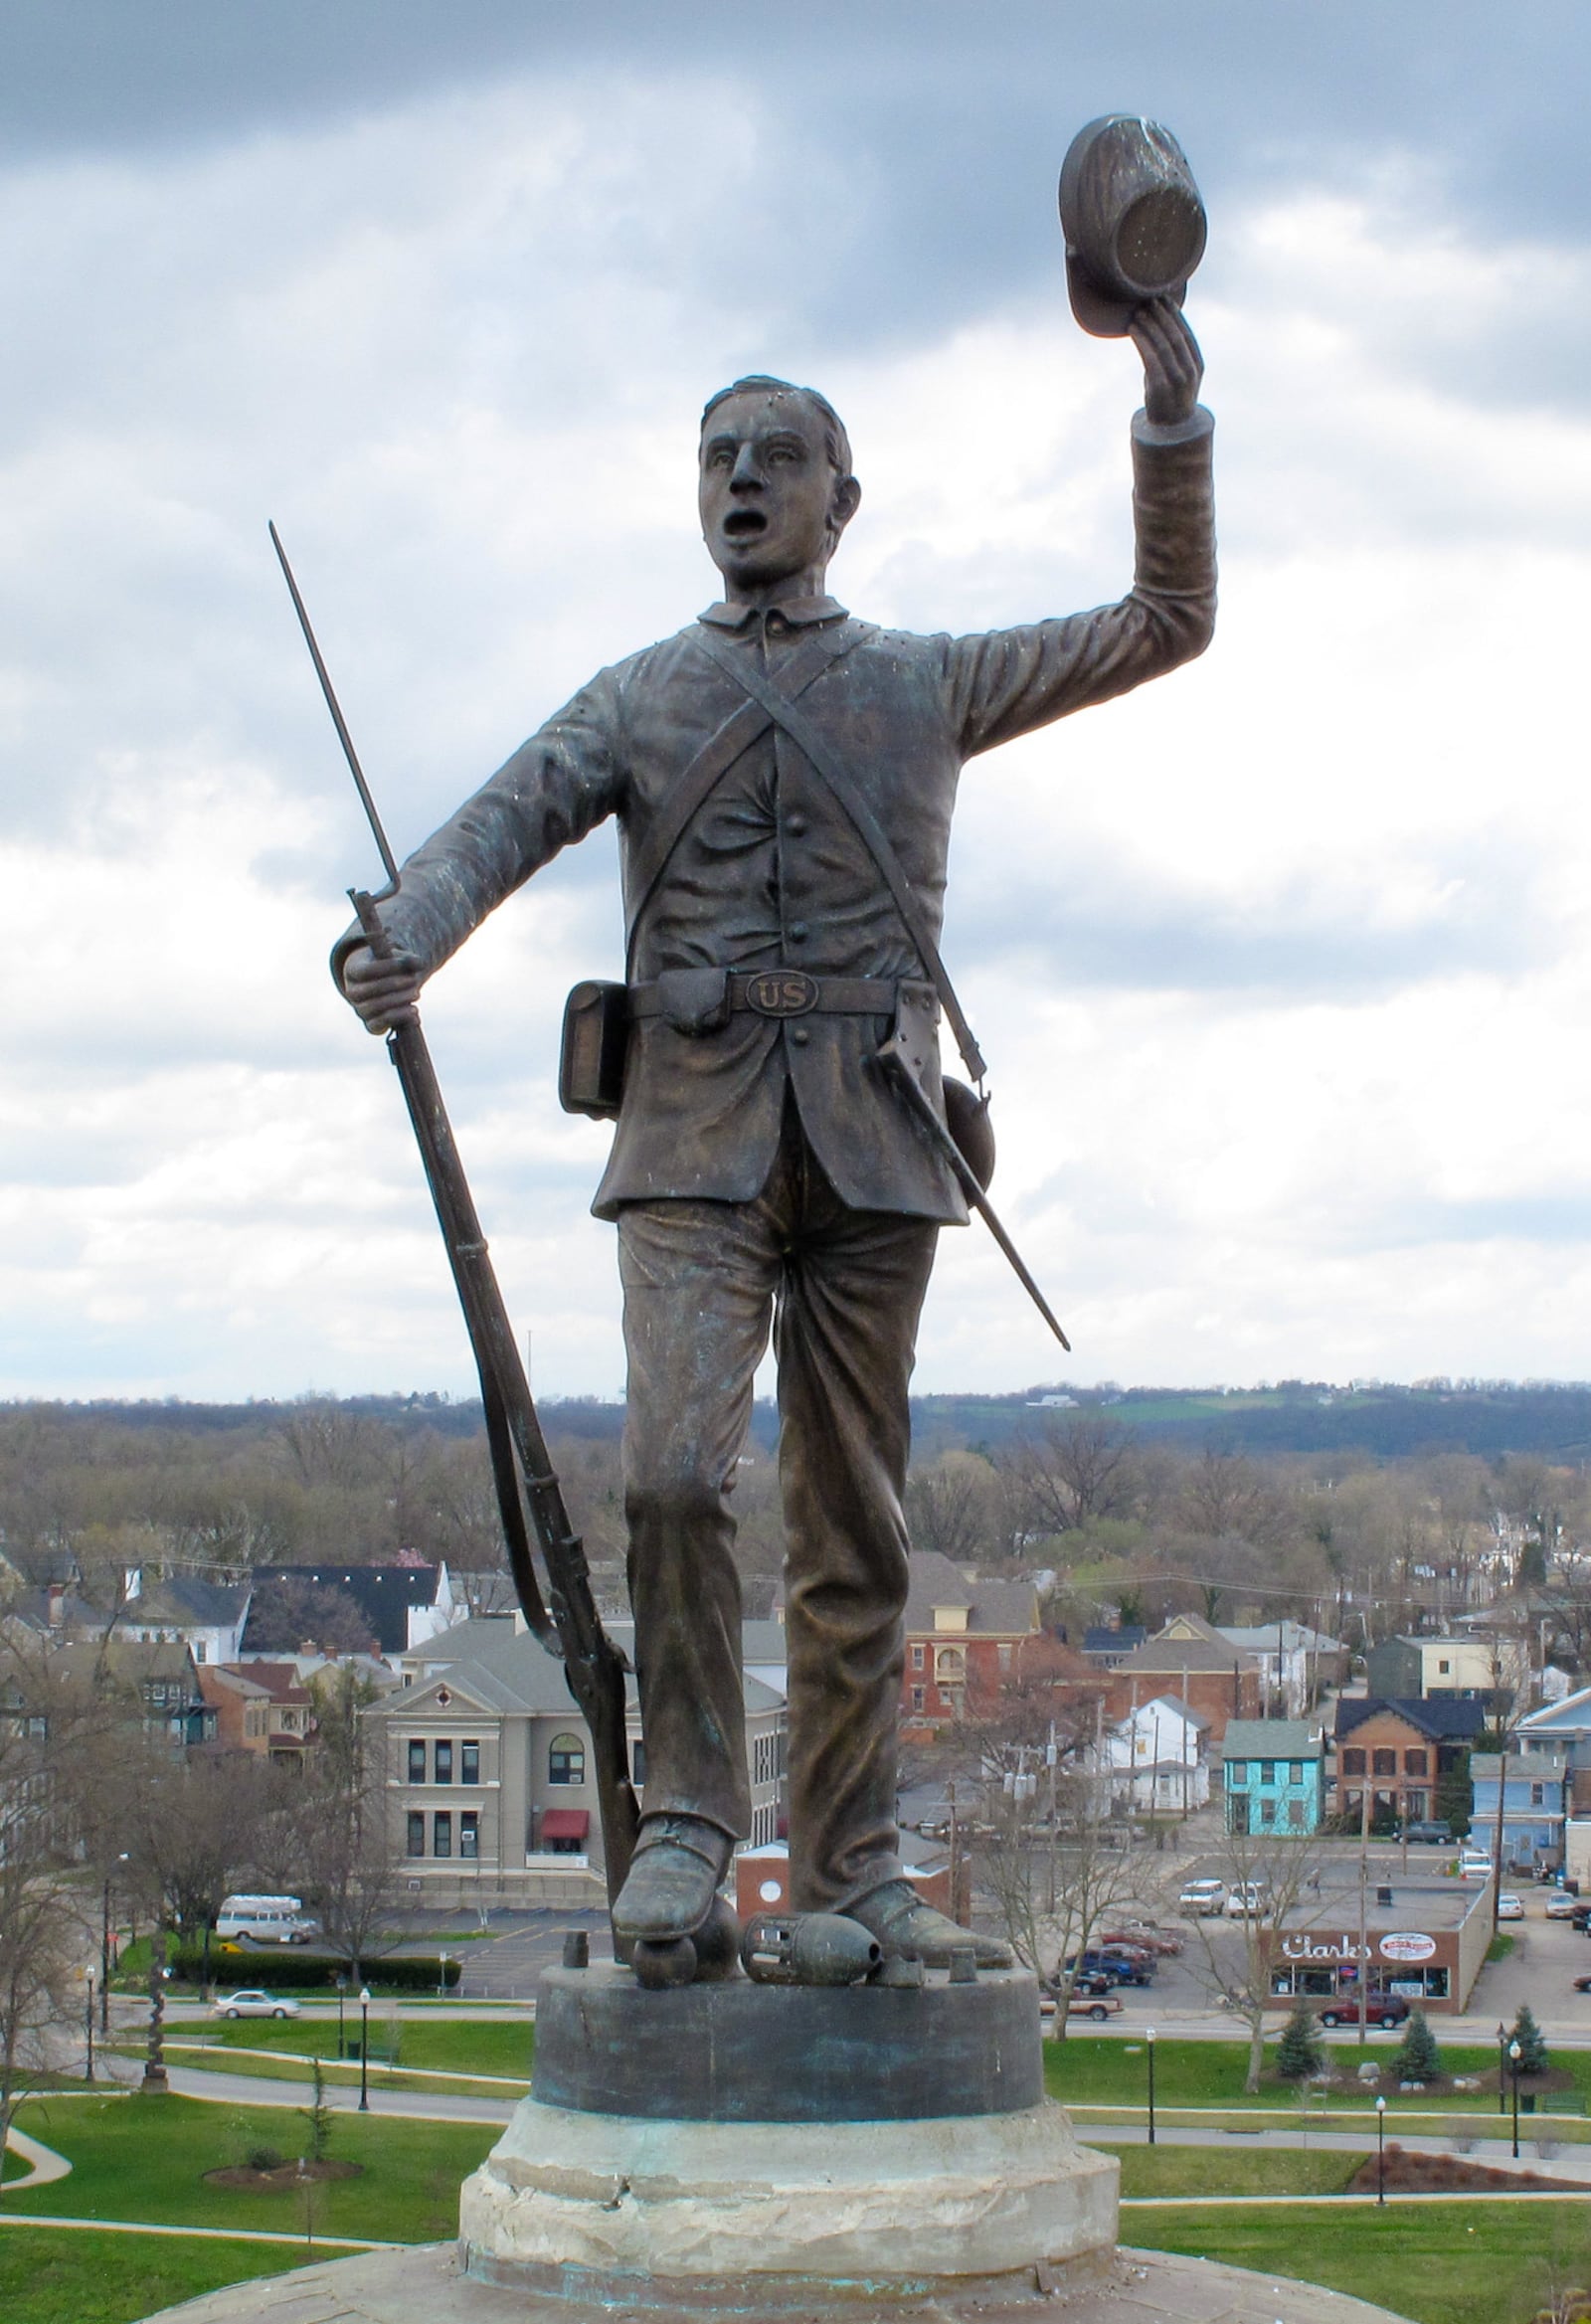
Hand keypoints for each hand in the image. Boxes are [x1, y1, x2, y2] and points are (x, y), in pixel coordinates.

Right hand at [342, 941, 423, 1033]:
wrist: (391, 986)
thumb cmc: (393, 967)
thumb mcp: (398, 959)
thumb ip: (407, 959)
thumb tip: (418, 963)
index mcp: (352, 970)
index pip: (364, 971)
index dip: (385, 967)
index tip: (405, 963)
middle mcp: (352, 992)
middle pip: (366, 990)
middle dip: (392, 985)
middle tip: (413, 980)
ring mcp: (360, 1010)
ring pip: (372, 1008)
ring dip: (396, 1002)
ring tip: (416, 994)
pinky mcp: (371, 1025)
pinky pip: (379, 1025)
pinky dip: (397, 1019)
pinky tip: (415, 1014)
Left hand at [1129, 296, 1202, 427]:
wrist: (1170, 430)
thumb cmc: (1170, 398)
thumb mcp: (1176, 374)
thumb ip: (1171, 355)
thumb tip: (1157, 328)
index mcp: (1197, 365)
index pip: (1186, 334)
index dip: (1175, 315)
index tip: (1164, 299)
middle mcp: (1190, 370)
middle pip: (1175, 335)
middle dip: (1162, 315)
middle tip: (1149, 299)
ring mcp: (1177, 379)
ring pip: (1163, 345)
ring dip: (1150, 325)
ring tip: (1138, 312)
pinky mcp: (1161, 387)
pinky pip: (1150, 358)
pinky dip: (1141, 340)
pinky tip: (1133, 329)